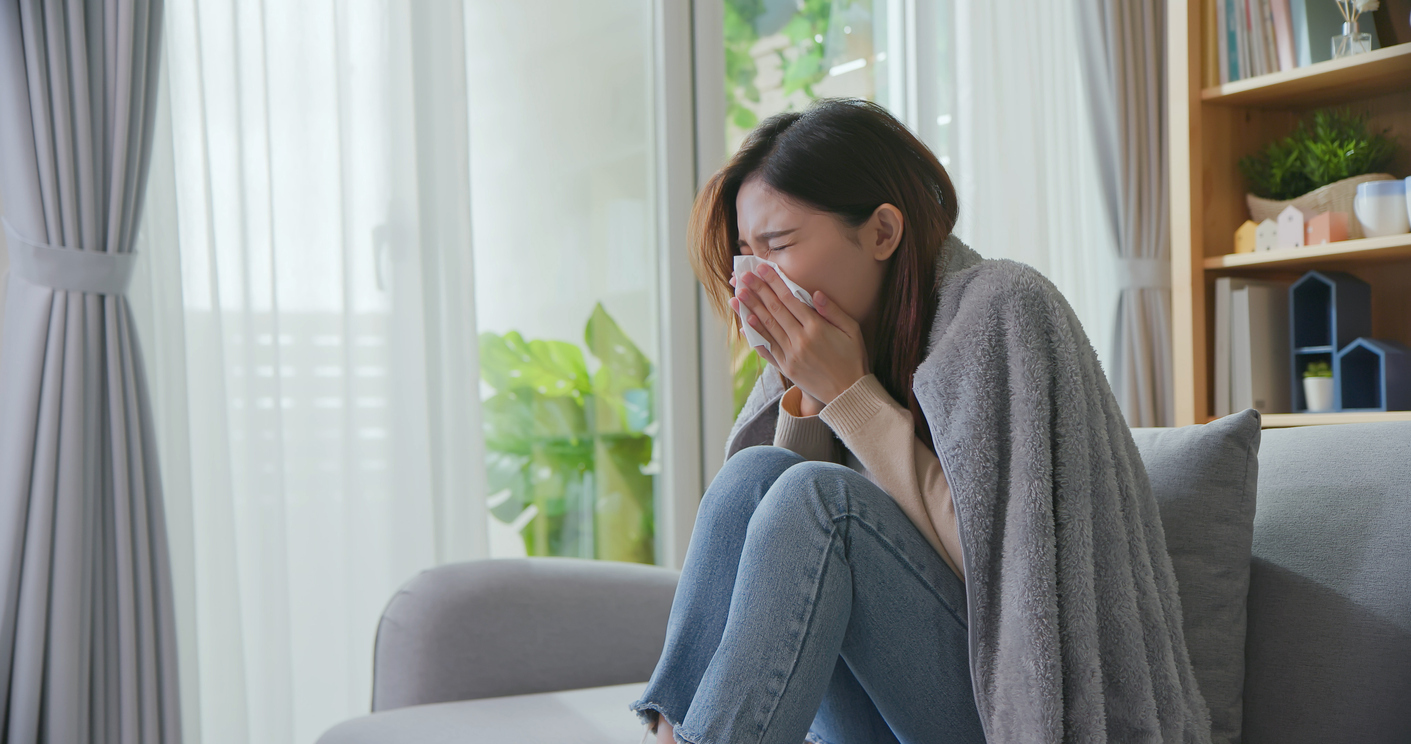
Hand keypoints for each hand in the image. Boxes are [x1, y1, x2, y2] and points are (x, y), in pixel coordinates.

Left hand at [728, 264, 868, 403]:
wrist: (848, 394)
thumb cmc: (853, 359)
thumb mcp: (852, 331)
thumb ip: (834, 311)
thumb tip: (816, 293)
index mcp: (817, 328)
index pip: (791, 299)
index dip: (775, 282)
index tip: (762, 269)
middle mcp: (800, 340)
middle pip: (775, 310)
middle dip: (758, 291)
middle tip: (743, 276)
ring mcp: (791, 355)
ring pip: (767, 327)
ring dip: (750, 309)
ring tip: (737, 295)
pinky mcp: (786, 368)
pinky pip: (767, 349)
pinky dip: (755, 336)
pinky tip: (745, 324)